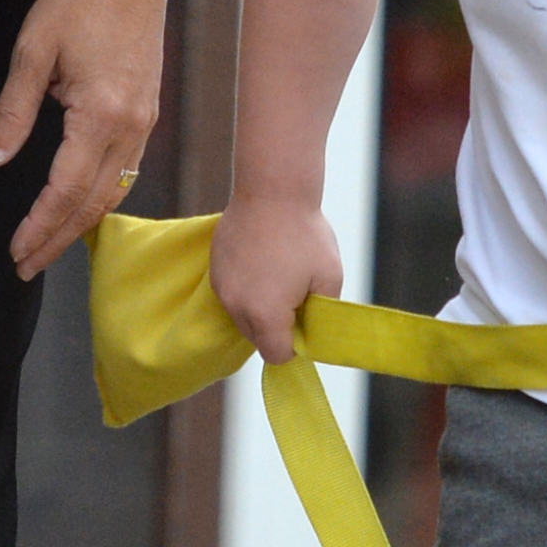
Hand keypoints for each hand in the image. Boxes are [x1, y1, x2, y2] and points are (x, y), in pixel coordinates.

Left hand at [0, 0, 172, 277]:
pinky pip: (126, 169)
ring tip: (50, 243)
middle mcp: (129, 127)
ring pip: (114, 191)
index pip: (65, 191)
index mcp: (99, 115)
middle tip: (27, 264)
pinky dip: (100, 197)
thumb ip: (12, 112)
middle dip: (59, 239)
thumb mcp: (32, 52)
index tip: (16, 251)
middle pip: (93, 204)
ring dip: (80, 223)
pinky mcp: (147, 111)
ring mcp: (144, 121)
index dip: (39, 227)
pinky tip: (80, 203)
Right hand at [210, 194, 343, 362]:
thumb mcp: (330, 277)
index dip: (296, 345)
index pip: (277, 355)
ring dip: (261, 308)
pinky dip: (248, 289)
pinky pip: (233, 295)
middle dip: (278, 327)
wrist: (272, 190)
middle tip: (297, 295)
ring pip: (243, 317)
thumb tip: (315, 330)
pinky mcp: (215, 270)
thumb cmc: (306, 233)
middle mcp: (237, 307)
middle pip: (258, 338)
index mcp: (266, 315)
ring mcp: (222, 288)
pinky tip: (264, 263)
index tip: (306, 320)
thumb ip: (322, 312)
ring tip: (280, 275)